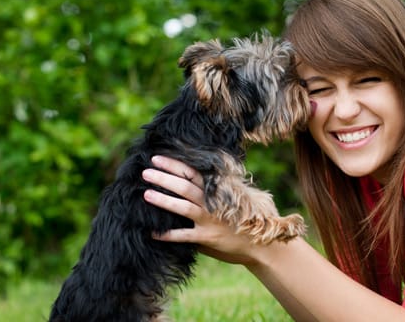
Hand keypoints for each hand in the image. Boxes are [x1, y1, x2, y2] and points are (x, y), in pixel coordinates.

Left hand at [141, 155, 259, 264]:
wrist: (259, 245)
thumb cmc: (243, 221)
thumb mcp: (232, 199)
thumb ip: (213, 193)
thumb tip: (190, 182)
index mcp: (216, 191)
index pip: (193, 172)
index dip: (174, 164)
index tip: (157, 158)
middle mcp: (212, 203)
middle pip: (185, 186)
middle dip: (164, 178)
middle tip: (145, 172)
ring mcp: (210, 220)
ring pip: (183, 207)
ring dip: (163, 200)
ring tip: (146, 194)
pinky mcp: (207, 238)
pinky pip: (184, 236)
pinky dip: (168, 234)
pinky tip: (152, 232)